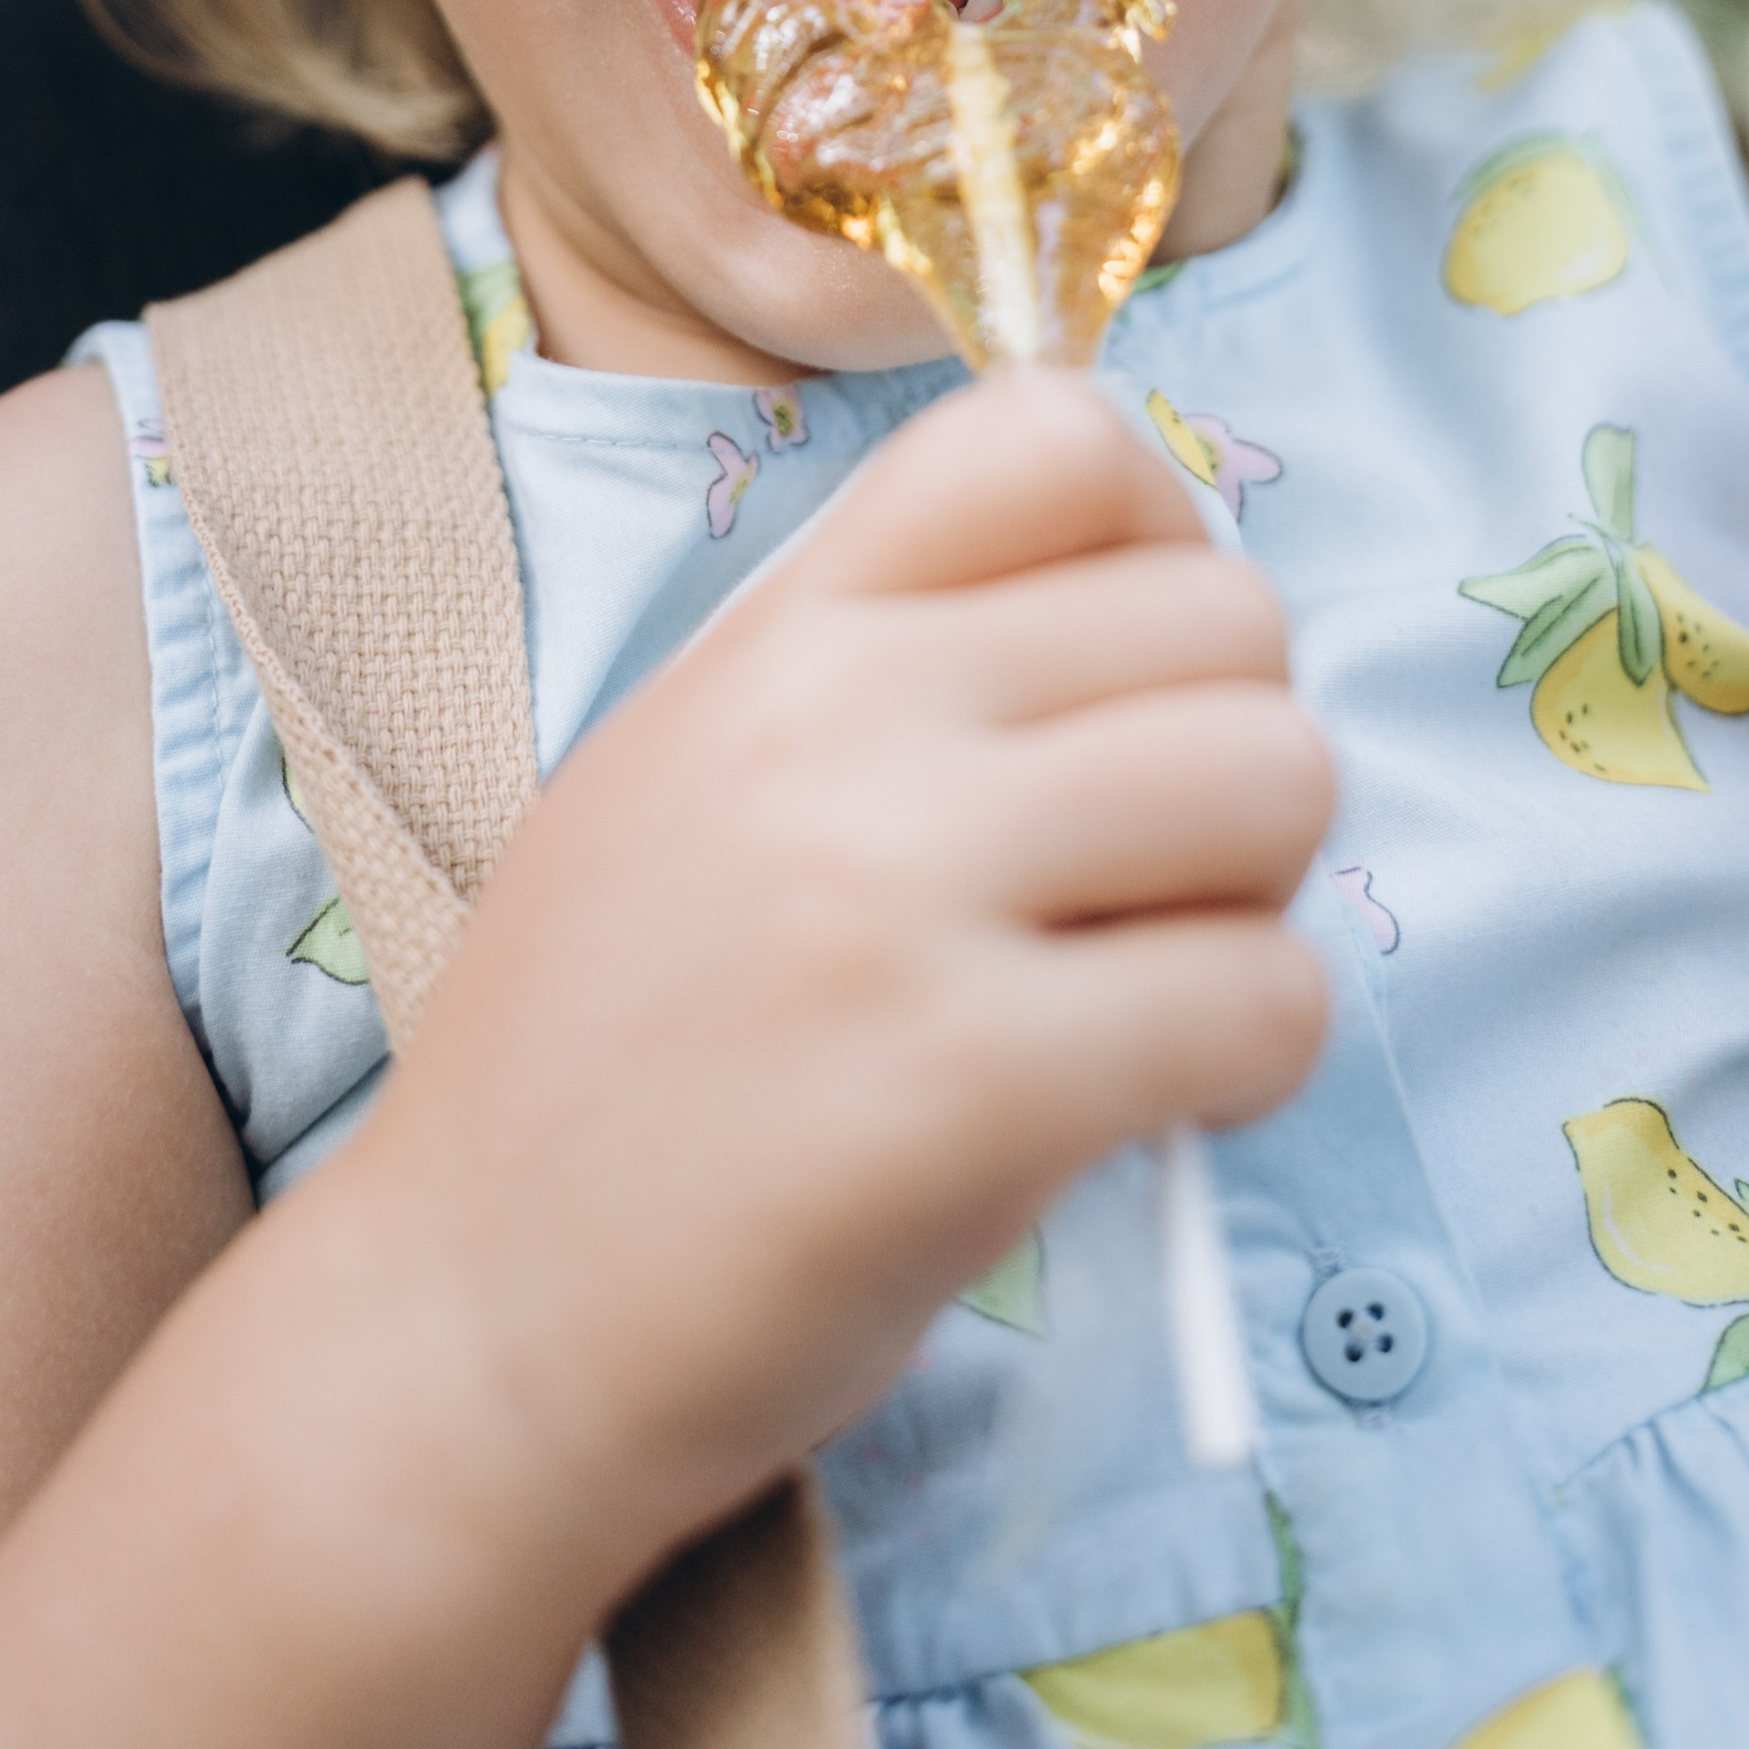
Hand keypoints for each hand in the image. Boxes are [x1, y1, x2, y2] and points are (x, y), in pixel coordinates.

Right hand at [354, 366, 1331, 1576]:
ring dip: (1262, 893)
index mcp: (782, 626)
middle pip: (1224, 609)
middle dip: (1237, 745)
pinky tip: (1154, 1102)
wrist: (471, 1317)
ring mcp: (903, 889)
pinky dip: (1257, 1053)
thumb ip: (886, 674)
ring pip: (1277, 775)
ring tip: (1154, 982)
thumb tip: (1153, 628)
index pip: (1053, 431)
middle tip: (1155, 878)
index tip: (1134, 671)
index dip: (1160, 535)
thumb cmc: (607, 1058)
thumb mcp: (694, 771)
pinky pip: (1267, 993)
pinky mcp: (976, 1081)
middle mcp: (840, 716)